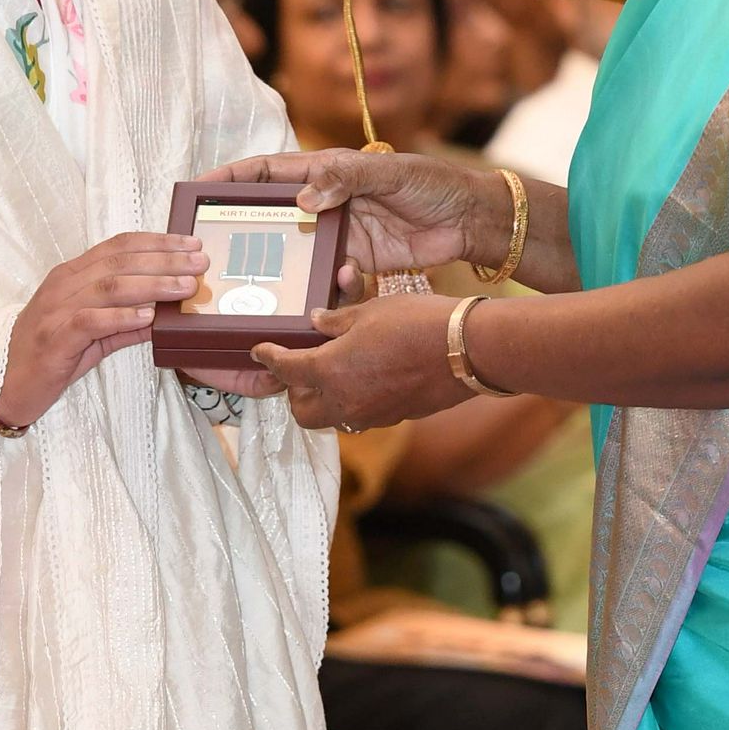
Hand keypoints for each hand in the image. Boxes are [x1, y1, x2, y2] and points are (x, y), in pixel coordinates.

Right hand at [0, 231, 207, 427]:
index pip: (119, 246)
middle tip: (199, 263)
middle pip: (120, 262)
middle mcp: (64, 284)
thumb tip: (166, 314)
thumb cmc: (51, 355)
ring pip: (109, 286)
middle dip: (164, 260)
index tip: (190, 244)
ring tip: (184, 287)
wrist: (6, 384)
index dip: (157, 242)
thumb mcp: (95, 334)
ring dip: (152, 285)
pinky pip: (90, 320)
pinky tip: (147, 318)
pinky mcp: (54, 338)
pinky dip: (121, 317)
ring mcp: (57, 309)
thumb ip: (127, 321)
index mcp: (73, 274)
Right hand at [205, 149, 510, 289]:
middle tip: (215, 250)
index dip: (231, 180)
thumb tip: (305, 198)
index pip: (266, 173)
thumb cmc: (432, 184)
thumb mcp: (389, 173)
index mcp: (324, 172)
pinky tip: (338, 286)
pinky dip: (329, 285)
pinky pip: (328, 277)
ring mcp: (338, 234)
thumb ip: (346, 178)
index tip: (199, 191)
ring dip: (282, 266)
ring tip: (261, 282)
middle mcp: (324, 204)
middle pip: (271, 215)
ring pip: (295, 251)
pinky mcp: (356, 263)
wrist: (469, 220)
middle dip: (244, 230)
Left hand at [253, 294, 466, 429]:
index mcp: (330, 371)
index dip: (269, 359)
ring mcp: (371, 415)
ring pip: (332, 418)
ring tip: (332, 375)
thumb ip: (337, 321)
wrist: (469, 350)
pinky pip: (361, 416)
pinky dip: (353, 402)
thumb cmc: (419, 322)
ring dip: (324, 401)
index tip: (259, 351)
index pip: (286, 370)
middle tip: (298, 368)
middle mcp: (345, 401)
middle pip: (302, 411)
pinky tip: (365, 378)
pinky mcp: (395, 417)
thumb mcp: (371, 311)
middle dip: (294, 392)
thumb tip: (317, 322)